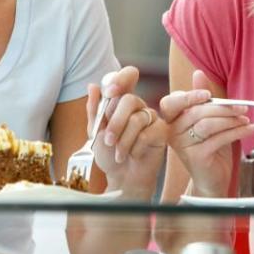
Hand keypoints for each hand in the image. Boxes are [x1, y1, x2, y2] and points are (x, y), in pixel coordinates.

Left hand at [88, 67, 167, 198]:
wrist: (122, 177)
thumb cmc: (109, 154)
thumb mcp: (95, 132)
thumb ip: (94, 110)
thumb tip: (93, 85)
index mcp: (121, 100)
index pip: (127, 76)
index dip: (120, 79)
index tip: (109, 92)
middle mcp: (137, 106)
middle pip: (129, 99)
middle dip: (115, 123)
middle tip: (107, 141)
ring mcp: (150, 117)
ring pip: (136, 119)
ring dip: (123, 140)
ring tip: (118, 154)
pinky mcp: (161, 131)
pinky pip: (147, 134)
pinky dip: (135, 148)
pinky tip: (134, 154)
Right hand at [159, 70, 253, 197]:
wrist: (213, 179)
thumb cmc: (210, 146)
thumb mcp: (208, 119)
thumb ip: (202, 98)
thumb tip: (198, 73)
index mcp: (171, 120)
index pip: (171, 102)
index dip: (188, 96)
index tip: (208, 95)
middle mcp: (172, 132)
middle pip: (196, 111)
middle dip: (222, 107)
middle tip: (242, 108)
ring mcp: (182, 146)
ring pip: (207, 124)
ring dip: (231, 119)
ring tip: (246, 119)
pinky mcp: (196, 157)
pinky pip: (219, 138)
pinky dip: (237, 132)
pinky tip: (249, 129)